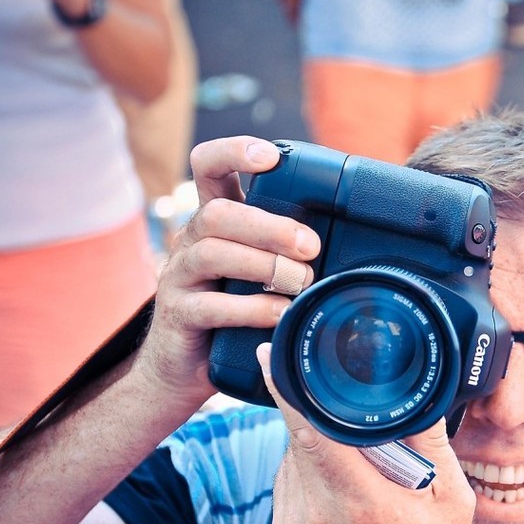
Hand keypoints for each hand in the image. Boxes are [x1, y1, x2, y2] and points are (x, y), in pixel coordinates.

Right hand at [132, 137, 319, 409]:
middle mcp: (190, 243)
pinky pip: (211, 305)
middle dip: (269, 225)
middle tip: (310, 247)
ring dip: (265, 264)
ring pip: (212, 252)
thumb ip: (284, 251)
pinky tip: (280, 314)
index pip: (208, 167)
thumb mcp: (257, 275)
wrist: (181, 372)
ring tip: (300, 282)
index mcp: (213, 224)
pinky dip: (252, 308)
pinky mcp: (178, 314)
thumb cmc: (231, 316)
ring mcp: (179, 277)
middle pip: (218, 213)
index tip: (271, 157)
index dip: (234, 151)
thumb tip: (345, 240)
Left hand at [257, 343, 475, 523]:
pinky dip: (310, 465)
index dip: (289, 389)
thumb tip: (421, 391)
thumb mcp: (451, 502)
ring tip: (357, 460)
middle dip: (313, 407)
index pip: (311, 432)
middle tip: (337, 395)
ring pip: (292, 455)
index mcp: (360, 501)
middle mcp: (317, 512)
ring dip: (316, 441)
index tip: (274, 353)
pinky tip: (342, 481)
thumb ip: (432, 443)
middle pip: (299, 436)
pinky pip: (290, 478)